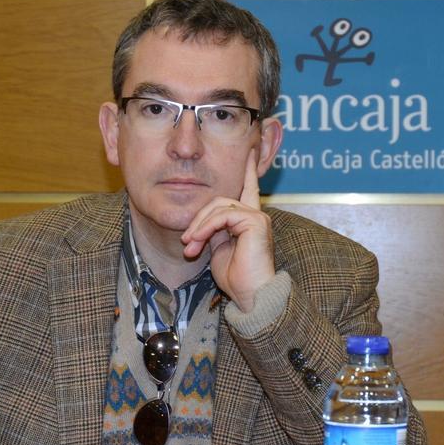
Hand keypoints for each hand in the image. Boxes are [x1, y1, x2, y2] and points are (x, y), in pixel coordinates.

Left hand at [181, 148, 274, 311]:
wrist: (251, 295)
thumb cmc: (237, 278)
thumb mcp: (218, 249)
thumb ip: (213, 231)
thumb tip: (199, 225)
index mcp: (248, 220)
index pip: (247, 187)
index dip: (247, 169)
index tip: (250, 149)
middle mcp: (255, 215)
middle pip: (219, 200)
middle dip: (198, 219)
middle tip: (186, 243)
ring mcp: (257, 217)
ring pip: (218, 205)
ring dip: (198, 226)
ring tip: (189, 247)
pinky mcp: (256, 222)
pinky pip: (223, 215)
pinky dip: (206, 227)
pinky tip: (198, 242)